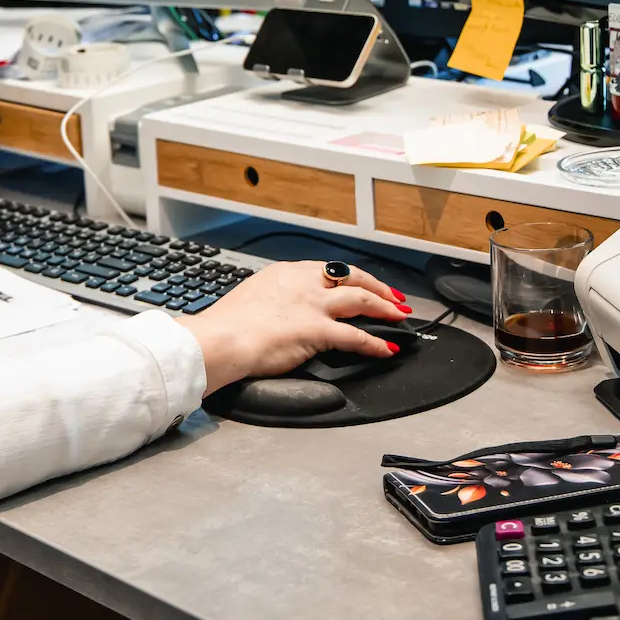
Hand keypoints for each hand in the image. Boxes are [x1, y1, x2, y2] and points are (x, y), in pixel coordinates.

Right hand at [175, 261, 411, 394]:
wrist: (219, 339)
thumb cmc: (226, 325)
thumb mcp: (252, 298)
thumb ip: (273, 299)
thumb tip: (279, 310)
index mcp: (286, 273)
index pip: (329, 269)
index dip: (351, 277)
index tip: (361, 283)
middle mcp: (303, 283)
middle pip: (353, 277)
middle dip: (378, 286)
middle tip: (393, 296)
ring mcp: (313, 305)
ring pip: (362, 300)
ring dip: (386, 307)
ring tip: (400, 315)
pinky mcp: (318, 330)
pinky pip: (357, 336)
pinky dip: (377, 343)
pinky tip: (387, 349)